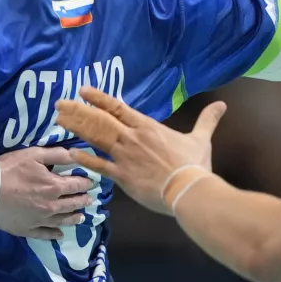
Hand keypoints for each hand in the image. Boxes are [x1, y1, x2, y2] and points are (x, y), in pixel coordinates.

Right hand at [0, 147, 93, 239]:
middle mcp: (51, 206)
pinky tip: (59, 235)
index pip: (76, 185)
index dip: (85, 183)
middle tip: (89, 200)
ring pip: (62, 221)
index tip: (91, 184)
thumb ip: (56, 154)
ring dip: (73, 218)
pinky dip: (54, 235)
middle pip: (72, 204)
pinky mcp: (27, 229)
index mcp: (54, 187)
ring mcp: (40, 220)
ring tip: (80, 217)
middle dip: (82, 201)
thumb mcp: (34, 154)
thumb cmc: (9, 169)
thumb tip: (76, 154)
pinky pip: (45, 234)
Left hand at [54, 87, 226, 215]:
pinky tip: (70, 154)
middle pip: (100, 120)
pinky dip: (84, 160)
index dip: (98, 98)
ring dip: (76, 128)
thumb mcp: (200, 139)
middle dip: (78, 111)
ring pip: (95, 138)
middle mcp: (131, 138)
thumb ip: (207, 120)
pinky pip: (99, 166)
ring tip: (59, 121)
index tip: (82, 91)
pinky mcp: (122, 176)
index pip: (117, 107)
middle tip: (59, 104)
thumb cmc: (194, 165)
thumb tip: (222, 105)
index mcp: (146, 126)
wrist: (189, 190)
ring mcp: (125, 156)